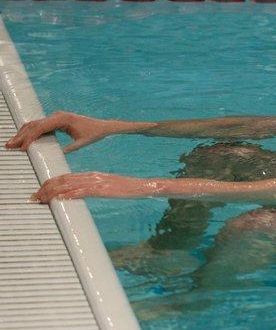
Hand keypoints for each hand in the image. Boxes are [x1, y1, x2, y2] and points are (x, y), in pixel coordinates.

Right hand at [6, 111, 113, 152]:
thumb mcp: (82, 143)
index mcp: (63, 119)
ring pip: (35, 124)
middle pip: (35, 124)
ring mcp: (56, 117)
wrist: (102, 126)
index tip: (22, 147)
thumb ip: (71, 148)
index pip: (42, 127)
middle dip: (21, 135)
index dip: (30, 137)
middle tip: (10, 145)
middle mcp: (58, 116)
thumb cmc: (94, 133)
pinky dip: (31, 132)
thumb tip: (58, 155)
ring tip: (12, 144)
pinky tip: (24, 140)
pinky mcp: (56, 121)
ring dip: (24, 133)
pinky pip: (41, 126)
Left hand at [32, 172, 153, 202]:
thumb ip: (92, 189)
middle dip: (45, 188)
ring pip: (69, 185)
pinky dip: (70, 194)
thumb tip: (76, 196)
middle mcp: (92, 176)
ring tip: (40, 199)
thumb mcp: (107, 188)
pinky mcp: (103, 190)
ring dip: (52, 192)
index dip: (50, 183)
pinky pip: (83, 191)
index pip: (65, 177)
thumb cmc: (126, 189)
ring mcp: (97, 182)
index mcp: (92, 175)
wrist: (143, 186)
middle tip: (34, 197)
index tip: (39, 191)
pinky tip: (61, 198)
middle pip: (63, 179)